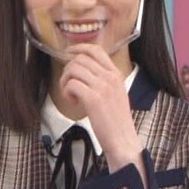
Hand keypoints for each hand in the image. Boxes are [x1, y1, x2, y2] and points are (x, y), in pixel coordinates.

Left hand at [58, 44, 142, 169]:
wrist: (123, 140)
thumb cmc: (116, 121)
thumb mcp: (116, 94)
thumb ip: (104, 81)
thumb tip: (85, 71)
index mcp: (116, 74)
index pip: (96, 50)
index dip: (79, 48)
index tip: (69, 54)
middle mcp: (110, 77)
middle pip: (80, 59)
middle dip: (68, 70)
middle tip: (69, 86)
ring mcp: (102, 87)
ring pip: (73, 70)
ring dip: (66, 82)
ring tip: (71, 95)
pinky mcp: (93, 99)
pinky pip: (72, 84)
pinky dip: (67, 92)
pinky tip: (74, 102)